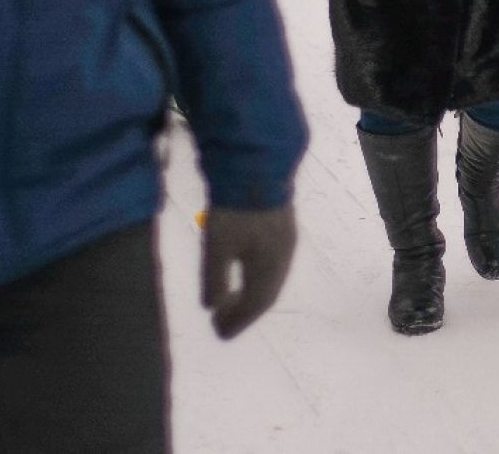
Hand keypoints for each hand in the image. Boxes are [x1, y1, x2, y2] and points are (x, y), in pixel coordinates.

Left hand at [201, 204, 296, 338]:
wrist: (258, 168)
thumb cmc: (235, 210)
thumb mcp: (217, 246)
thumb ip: (215, 279)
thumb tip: (211, 307)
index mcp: (270, 266)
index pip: (256, 304)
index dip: (238, 321)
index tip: (217, 332)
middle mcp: (284, 258)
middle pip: (267, 295)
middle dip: (245, 312)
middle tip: (221, 321)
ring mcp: (287, 242)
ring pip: (271, 280)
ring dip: (252, 295)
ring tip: (231, 301)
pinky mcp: (284, 229)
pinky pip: (274, 266)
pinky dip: (258, 279)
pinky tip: (245, 273)